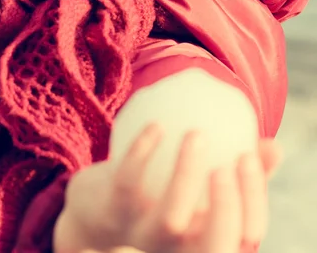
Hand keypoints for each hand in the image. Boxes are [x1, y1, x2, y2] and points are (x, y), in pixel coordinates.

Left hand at [53, 124, 281, 252]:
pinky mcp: (110, 213)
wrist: (94, 212)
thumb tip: (272, 146)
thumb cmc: (156, 196)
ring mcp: (141, 235)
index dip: (254, 205)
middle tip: (233, 160)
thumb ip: (235, 173)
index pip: (241, 240)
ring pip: (170, 218)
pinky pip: (127, 184)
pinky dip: (142, 153)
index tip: (251, 157)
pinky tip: (156, 125)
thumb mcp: (197, 191)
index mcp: (201, 244)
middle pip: (213, 244)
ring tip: (196, 133)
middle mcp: (175, 249)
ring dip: (187, 175)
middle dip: (229, 205)